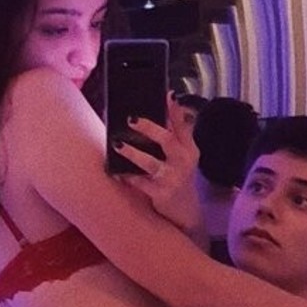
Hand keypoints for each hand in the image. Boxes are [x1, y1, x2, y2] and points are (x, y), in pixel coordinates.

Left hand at [117, 93, 203, 236]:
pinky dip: (127, 176)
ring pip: (151, 162)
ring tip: (117, 144)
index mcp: (189, 148)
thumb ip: (172, 137)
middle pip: (166, 139)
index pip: (183, 125)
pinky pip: (141, 183)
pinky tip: (116, 172)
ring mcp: (174, 178)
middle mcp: (184, 161)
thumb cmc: (177, 178)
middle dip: (148, 127)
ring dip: (132, 153)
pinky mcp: (163, 193)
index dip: (175, 109)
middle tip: (130, 119)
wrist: (186, 212)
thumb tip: (146, 116)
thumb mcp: (182, 157)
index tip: (167, 94)